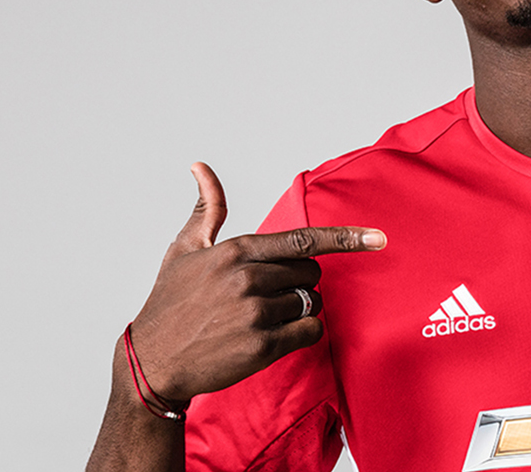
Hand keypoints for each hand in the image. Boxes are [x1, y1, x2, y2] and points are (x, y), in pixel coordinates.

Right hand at [127, 163, 385, 402]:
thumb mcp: (184, 250)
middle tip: (266, 296)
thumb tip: (201, 166)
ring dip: (298, 310)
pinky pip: (309, 332)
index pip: (304, 240)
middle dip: (298, 282)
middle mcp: (249, 278)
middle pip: (311, 273)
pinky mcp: (262, 346)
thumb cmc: (170, 304)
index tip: (378, 237)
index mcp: (236, 251)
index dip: (345, 238)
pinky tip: (272, 338)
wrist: (152, 363)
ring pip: (311, 303)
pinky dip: (301, 334)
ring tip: (260, 319)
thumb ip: (207, 209)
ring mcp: (256, 313)